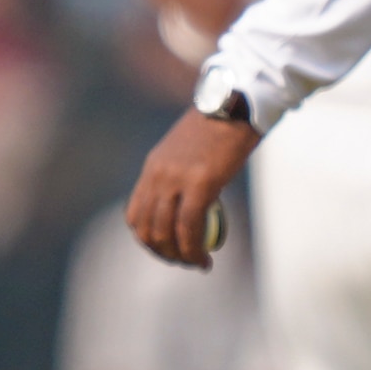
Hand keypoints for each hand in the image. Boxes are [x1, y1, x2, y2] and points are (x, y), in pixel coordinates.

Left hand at [127, 107, 259, 268]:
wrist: (236, 107)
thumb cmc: (218, 130)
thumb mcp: (185, 153)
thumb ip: (178, 177)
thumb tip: (182, 204)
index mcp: (153, 168)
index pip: (134, 215)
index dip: (147, 240)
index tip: (168, 249)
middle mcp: (158, 174)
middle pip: (147, 229)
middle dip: (164, 254)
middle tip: (185, 262)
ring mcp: (177, 179)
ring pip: (166, 232)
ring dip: (180, 256)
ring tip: (198, 263)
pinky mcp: (200, 183)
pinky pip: (190, 227)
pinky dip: (194, 250)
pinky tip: (205, 258)